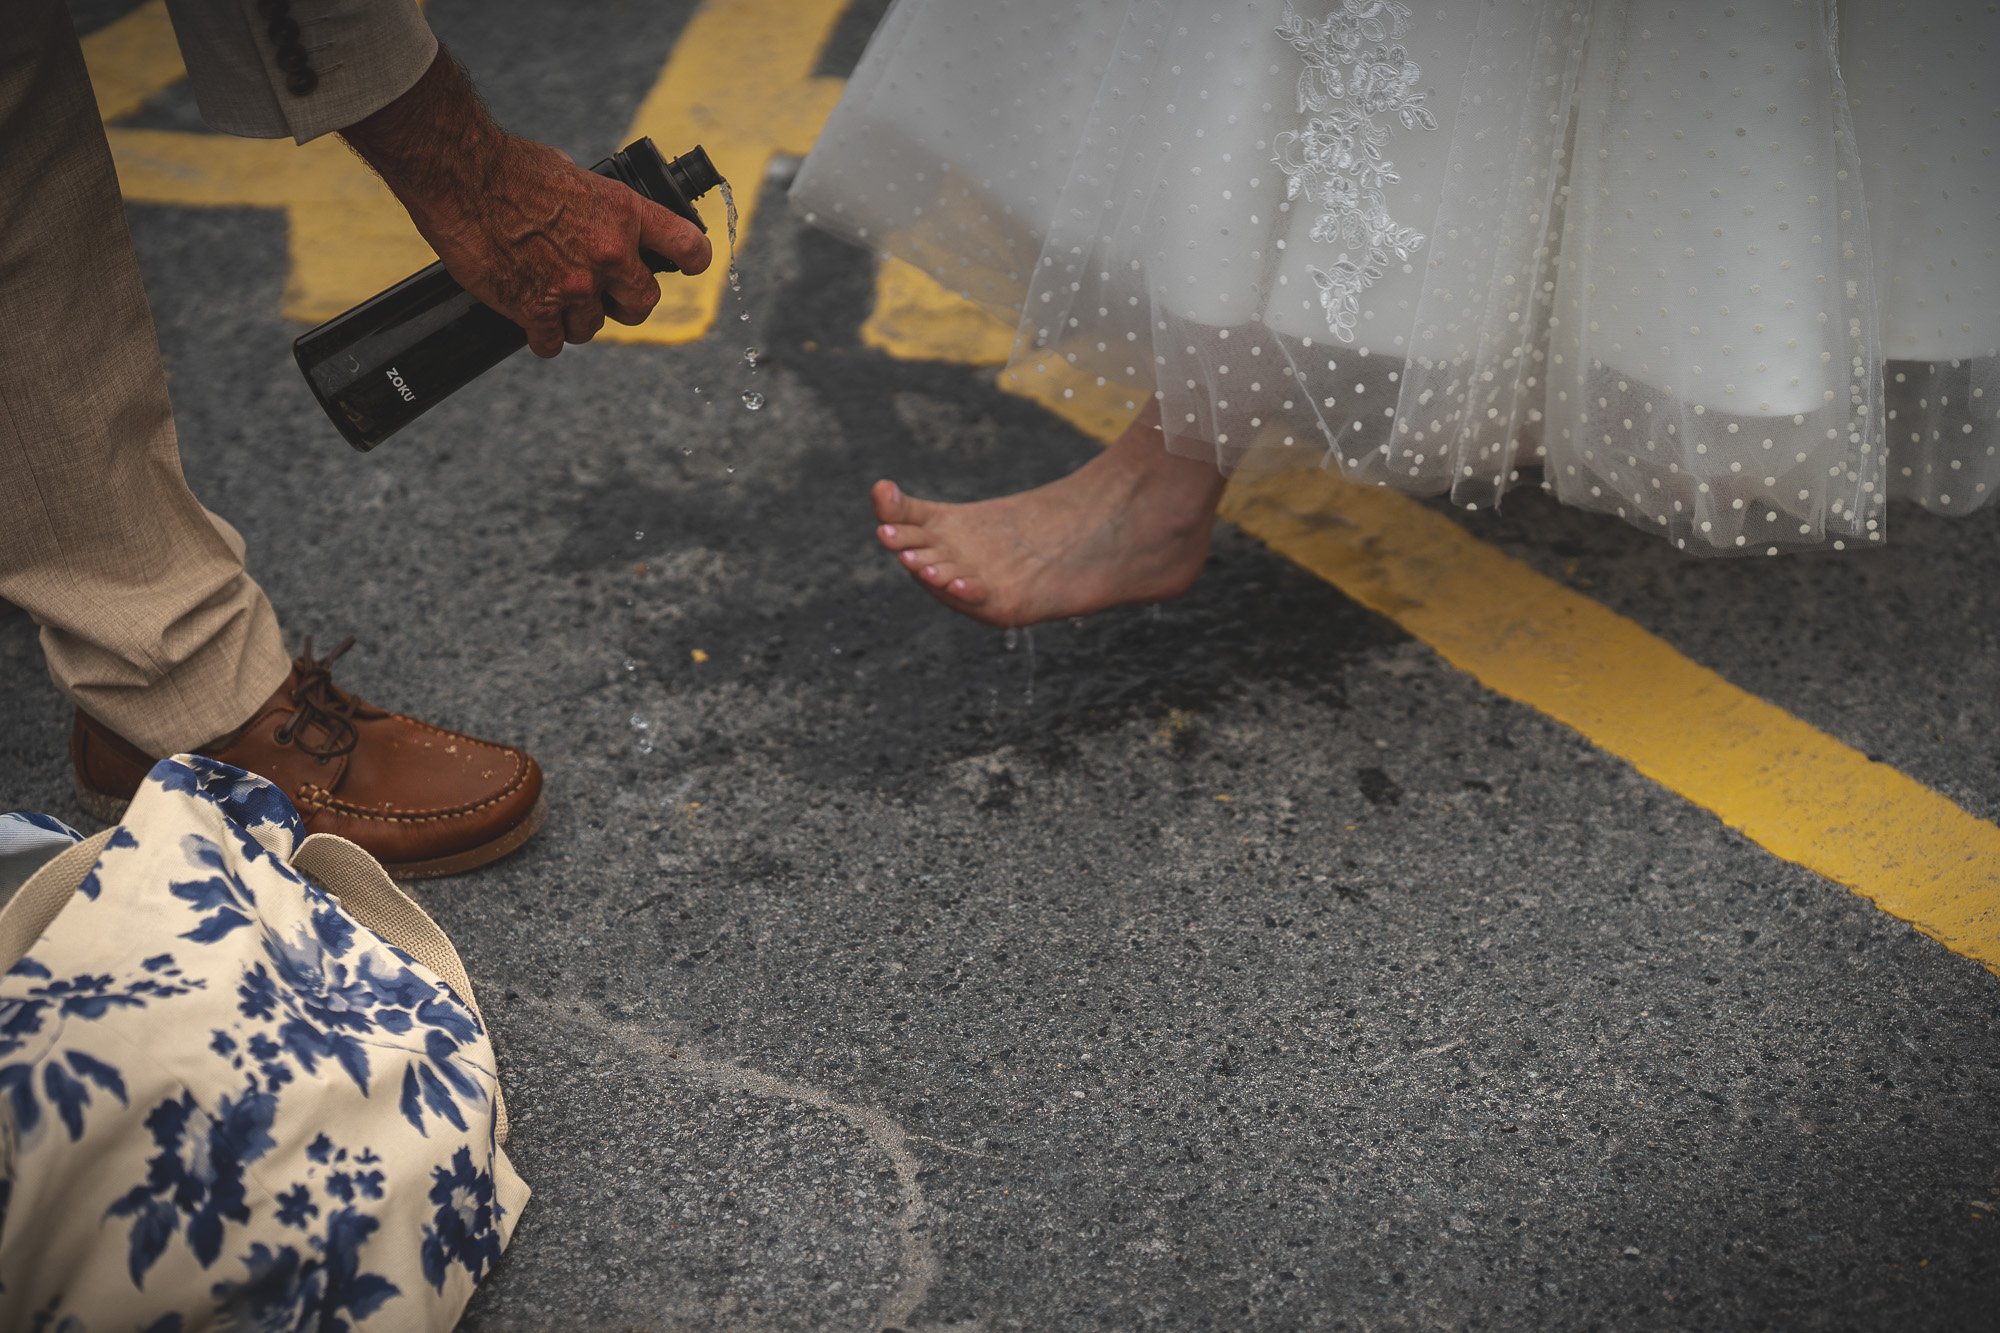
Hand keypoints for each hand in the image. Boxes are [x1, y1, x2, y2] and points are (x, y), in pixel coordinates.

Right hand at [339, 48, 711, 357]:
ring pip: (592, 327)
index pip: (688, 246)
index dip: (692, 259)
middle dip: (625, 304)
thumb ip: (598, 208)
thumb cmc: (508, 166)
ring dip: (575, 319)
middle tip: (606, 297)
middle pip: (642, 304)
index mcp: (624, 214)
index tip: (689, 263)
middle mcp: (609, 254)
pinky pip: (552, 343)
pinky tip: (532, 321)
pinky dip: (543, 336)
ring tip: (552, 299)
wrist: (459, 177)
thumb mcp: (573, 174)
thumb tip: (601, 221)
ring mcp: (574, 286)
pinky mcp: (536, 309)